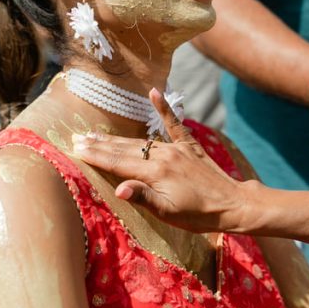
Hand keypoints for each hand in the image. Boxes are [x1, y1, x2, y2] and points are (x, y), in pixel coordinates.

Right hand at [72, 89, 252, 233]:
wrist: (233, 205)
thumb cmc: (198, 215)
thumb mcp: (168, 212)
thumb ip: (143, 197)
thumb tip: (118, 189)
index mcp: (155, 172)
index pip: (117, 162)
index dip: (96, 155)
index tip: (75, 148)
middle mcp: (163, 156)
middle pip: (124, 149)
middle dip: (99, 144)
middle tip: (76, 138)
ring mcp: (176, 149)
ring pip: (140, 141)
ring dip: (116, 138)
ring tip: (96, 134)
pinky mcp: (189, 146)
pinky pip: (174, 123)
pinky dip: (163, 107)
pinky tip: (154, 92)